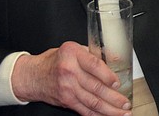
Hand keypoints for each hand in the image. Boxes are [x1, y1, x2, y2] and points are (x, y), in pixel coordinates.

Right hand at [11, 41, 130, 114]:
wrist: (32, 76)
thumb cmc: (54, 60)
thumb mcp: (73, 49)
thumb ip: (94, 54)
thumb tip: (116, 58)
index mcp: (72, 55)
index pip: (94, 65)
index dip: (108, 76)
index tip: (118, 83)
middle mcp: (69, 72)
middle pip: (96, 87)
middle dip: (114, 97)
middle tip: (126, 102)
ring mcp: (67, 88)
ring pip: (92, 101)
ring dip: (110, 109)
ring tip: (122, 112)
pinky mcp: (66, 101)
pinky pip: (84, 110)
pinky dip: (97, 114)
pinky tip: (108, 115)